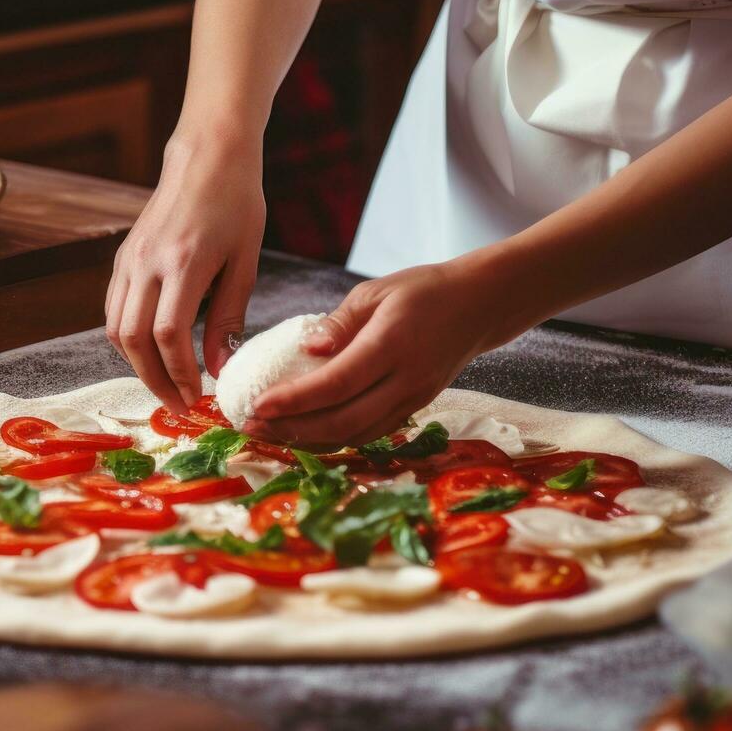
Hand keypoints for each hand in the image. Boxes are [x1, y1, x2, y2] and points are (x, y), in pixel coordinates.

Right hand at [106, 134, 265, 411]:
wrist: (207, 155)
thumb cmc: (237, 203)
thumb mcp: (246, 261)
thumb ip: (230, 316)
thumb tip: (219, 368)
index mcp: (184, 262)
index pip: (168, 335)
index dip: (179, 374)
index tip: (197, 396)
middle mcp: (148, 262)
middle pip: (134, 339)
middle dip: (154, 380)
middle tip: (178, 404)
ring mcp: (129, 259)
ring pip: (116, 328)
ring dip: (137, 364)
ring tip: (165, 383)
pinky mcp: (123, 256)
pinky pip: (114, 309)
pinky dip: (128, 338)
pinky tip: (152, 351)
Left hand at [242, 253, 542, 448]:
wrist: (481, 307)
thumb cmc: (424, 291)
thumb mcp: (376, 291)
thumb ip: (339, 323)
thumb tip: (307, 351)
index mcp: (391, 345)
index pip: (335, 384)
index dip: (293, 401)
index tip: (257, 405)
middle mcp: (404, 381)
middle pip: (342, 421)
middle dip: (291, 429)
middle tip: (251, 425)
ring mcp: (413, 400)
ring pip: (355, 435)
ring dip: (309, 439)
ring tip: (269, 432)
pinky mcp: (414, 409)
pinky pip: (369, 433)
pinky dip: (334, 438)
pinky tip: (305, 431)